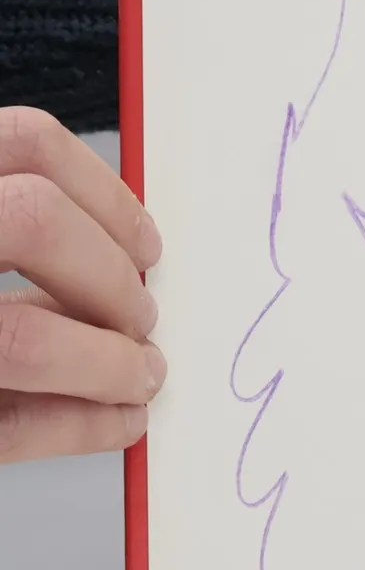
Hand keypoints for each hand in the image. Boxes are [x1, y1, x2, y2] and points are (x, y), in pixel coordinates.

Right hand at [0, 108, 165, 464]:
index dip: (104, 194)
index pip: (22, 143)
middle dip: (110, 277)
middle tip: (141, 316)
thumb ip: (8, 233)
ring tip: (135, 375)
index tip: (146, 243)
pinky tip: (114, 422)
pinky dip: (78, 426)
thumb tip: (119, 261)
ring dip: (104, 363)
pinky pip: (2, 426)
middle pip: (31, 222)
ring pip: (19, 339)